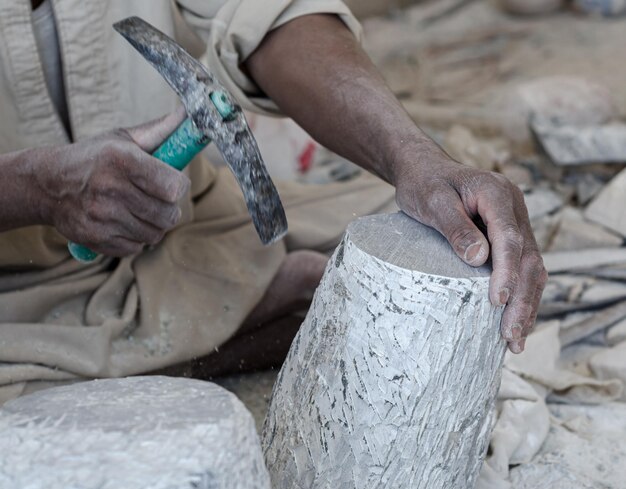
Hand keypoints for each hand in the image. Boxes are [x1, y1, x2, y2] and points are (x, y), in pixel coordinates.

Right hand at [38, 110, 189, 255]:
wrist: (46, 184)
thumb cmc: (92, 158)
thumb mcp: (122, 139)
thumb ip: (158, 131)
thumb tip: (187, 114)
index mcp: (122, 160)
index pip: (173, 187)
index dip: (179, 186)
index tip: (173, 183)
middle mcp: (111, 189)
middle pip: (168, 214)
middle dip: (170, 209)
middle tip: (161, 201)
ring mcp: (102, 216)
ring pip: (154, 234)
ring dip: (155, 225)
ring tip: (143, 211)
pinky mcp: (96, 238)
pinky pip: (136, 247)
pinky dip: (137, 238)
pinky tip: (126, 223)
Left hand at [395, 149, 546, 353]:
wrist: (424, 170)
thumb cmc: (424, 184)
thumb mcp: (433, 201)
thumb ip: (455, 227)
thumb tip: (478, 259)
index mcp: (497, 193)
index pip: (509, 238)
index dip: (506, 272)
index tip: (497, 302)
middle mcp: (514, 207)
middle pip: (528, 257)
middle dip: (521, 298)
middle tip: (510, 334)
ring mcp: (515, 221)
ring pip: (532, 266)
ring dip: (526, 303)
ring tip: (515, 340)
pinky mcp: (508, 235)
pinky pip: (522, 267)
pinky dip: (521, 294)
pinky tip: (515, 321)